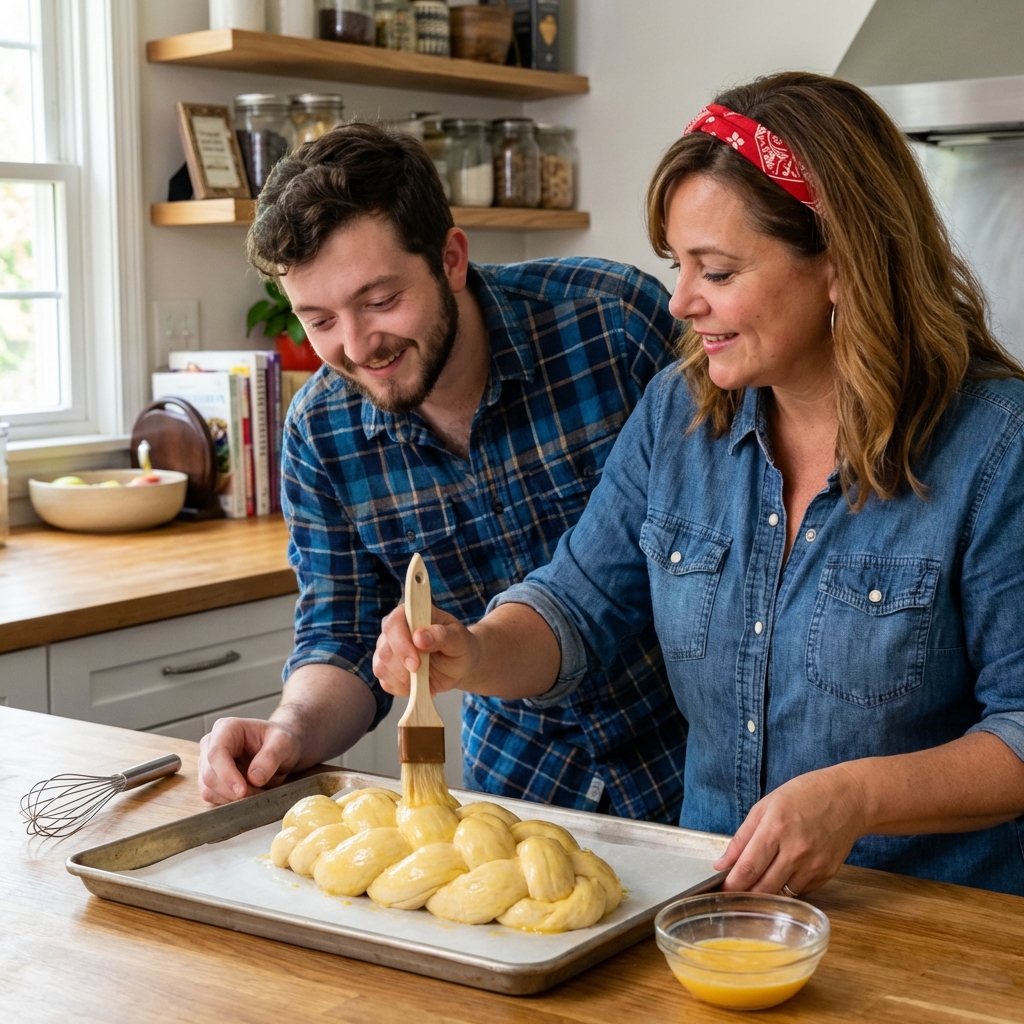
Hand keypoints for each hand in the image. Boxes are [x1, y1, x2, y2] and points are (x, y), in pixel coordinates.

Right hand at [198, 717, 301, 804]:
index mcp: (227, 728)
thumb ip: (271, 757)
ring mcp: (208, 763)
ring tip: (257, 792)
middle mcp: (211, 744)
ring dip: (232, 798)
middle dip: (233, 791)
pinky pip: (212, 798)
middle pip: (209, 775)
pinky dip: (230, 802)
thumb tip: (254, 778)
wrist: (280, 751)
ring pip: (208, 790)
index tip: (242, 791)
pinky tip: (248, 795)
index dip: (226, 774)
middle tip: (259, 794)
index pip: (216, 753)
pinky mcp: (210, 780)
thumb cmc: (280, 742)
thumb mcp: (284, 743)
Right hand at [373, 602, 480, 696]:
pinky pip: (386, 683)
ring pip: (381, 668)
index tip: (416, 664)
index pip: (394, 624)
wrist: (459, 665)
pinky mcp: (387, 669)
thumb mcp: (459, 639)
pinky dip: (404, 689)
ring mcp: (388, 649)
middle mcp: (394, 630)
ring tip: (427, 681)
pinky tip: (420, 685)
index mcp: (411, 614)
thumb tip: (419, 637)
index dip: (401, 645)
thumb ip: (441, 635)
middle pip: (384, 650)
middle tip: (424, 678)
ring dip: (404, 681)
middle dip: (403, 669)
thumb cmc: (460, 646)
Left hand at [714, 764, 867, 894]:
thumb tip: (722, 864)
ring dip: (766, 892)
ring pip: (781, 893)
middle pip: (763, 888)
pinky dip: (787, 887)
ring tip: (758, 881)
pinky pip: (800, 890)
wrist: (848, 799)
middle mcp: (795, 851)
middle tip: (734, 892)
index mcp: (775, 829)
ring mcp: (813, 866)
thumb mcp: (765, 806)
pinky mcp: (826, 874)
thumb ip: (741, 838)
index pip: (747, 869)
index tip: (720, 890)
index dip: (731, 885)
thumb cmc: (803, 796)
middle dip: (745, 894)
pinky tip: (784, 872)